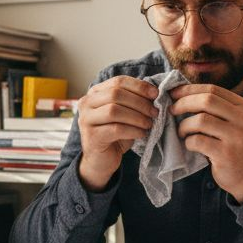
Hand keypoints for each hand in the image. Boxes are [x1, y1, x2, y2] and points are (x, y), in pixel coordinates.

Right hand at [76, 76, 157, 190]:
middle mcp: (87, 103)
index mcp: (95, 92)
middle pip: (116, 94)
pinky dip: (133, 130)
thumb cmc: (115, 135)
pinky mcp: (92, 136)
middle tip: (154, 112)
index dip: (139, 86)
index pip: (118, 81)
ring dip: (137, 116)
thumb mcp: (124, 114)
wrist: (102, 161)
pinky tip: (142, 133)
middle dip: (140, 102)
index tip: (156, 94)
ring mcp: (86, 119)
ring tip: (149, 123)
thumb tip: (154, 93)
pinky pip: (116, 129)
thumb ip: (133, 101)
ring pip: (114, 110)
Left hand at [169, 84, 242, 202]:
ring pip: (201, 120)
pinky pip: (198, 141)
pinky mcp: (226, 154)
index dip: (189, 89)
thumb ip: (215, 108)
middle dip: (183, 103)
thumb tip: (181, 94)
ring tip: (182, 132)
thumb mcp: (232, 122)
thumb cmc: (233, 145)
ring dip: (184, 125)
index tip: (173, 93)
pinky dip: (188, 141)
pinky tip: (190, 145)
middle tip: (171, 110)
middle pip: (207, 100)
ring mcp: (236, 137)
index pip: (213, 89)